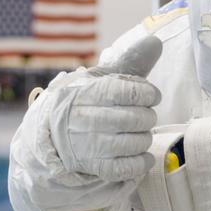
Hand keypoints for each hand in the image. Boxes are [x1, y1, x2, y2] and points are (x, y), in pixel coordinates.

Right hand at [49, 36, 163, 182]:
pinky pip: (127, 168)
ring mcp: (90, 146)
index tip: (151, 95)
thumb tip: (156, 42)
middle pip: (135, 119)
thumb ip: (131, 62)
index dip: (148, 93)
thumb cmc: (87, 101)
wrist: (54, 132)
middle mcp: (87, 119)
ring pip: (135, 143)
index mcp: (89, 92)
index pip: (129, 92)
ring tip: (139, 132)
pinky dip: (141, 162)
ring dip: (145, 137)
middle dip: (147, 116)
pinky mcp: (95, 166)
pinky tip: (142, 153)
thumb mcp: (103, 78)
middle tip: (144, 115)